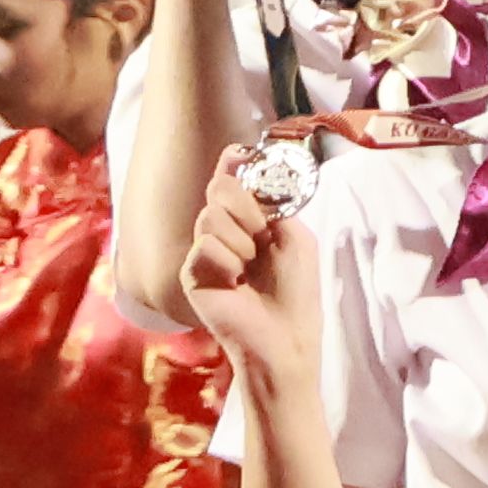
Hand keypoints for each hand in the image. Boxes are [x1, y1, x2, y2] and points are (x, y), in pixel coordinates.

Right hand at [184, 164, 327, 383]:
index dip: (235, 164)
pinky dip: (228, 261)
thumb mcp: (294, 237)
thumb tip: (247, 169)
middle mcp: (224, 231)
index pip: (233, 180)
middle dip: (247, 208)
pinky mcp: (191, 272)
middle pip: (220, 190)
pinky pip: (206, 245)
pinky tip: (235, 283)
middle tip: (263, 238)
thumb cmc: (295, 290)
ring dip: (242, 242)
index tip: (240, 153)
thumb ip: (273, 203)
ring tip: (251, 269)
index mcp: (250, 221)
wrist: (284, 335)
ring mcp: (204, 251)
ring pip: (211, 217)